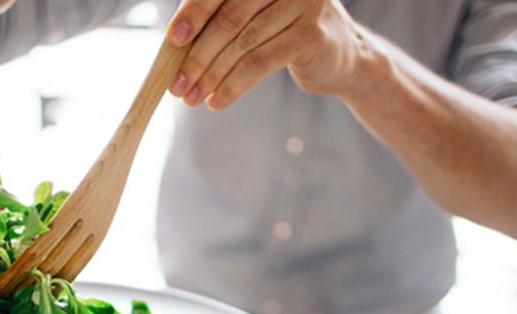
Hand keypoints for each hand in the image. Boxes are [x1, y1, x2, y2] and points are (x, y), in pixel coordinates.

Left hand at [165, 0, 374, 108]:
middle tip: (177, 83)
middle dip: (197, 54)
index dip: (193, 13)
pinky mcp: (312, 35)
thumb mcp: (255, 15)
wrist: (343, 55)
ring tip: (192, 97)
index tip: (173, 40)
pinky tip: (217, 101)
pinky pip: (260, 63)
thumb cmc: (286, 32)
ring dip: (211, 75)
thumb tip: (174, 44)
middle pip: (229, 17)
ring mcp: (303, 4)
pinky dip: (234, 85)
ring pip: (243, 44)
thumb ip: (222, 18)